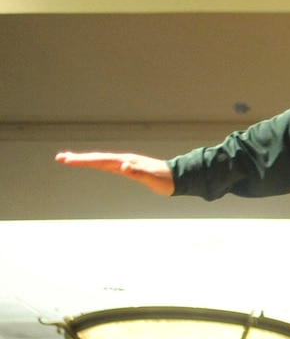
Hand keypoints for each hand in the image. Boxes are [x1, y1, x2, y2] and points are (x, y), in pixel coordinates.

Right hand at [56, 151, 174, 195]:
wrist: (179, 177)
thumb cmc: (166, 180)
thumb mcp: (152, 179)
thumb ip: (138, 173)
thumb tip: (122, 166)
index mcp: (126, 162)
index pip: (100, 160)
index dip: (83, 160)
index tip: (67, 160)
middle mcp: (124, 160)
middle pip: (97, 158)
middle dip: (79, 159)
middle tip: (60, 158)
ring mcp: (126, 164)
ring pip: (101, 160)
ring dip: (85, 160)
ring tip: (69, 159)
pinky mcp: (129, 168)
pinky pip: (108, 165)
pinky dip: (97, 163)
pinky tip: (93, 164)